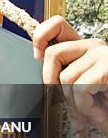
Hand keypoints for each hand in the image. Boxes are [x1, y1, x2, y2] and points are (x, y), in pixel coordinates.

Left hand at [33, 15, 107, 133]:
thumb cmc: (107, 107)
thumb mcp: (81, 91)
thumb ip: (62, 80)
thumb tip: (41, 78)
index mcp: (84, 49)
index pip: (57, 25)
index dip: (41, 36)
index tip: (37, 56)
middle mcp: (94, 46)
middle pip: (52, 53)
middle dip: (51, 82)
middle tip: (64, 99)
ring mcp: (103, 55)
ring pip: (65, 78)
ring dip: (74, 103)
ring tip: (90, 111)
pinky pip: (79, 88)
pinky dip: (85, 107)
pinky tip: (98, 112)